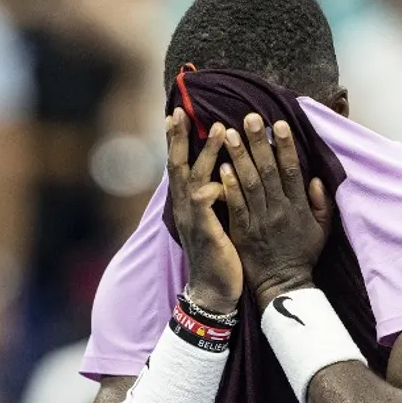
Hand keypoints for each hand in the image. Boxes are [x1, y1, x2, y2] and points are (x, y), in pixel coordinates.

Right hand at [167, 110, 241, 312]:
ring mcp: (192, 218)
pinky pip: (207, 199)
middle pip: (177, 165)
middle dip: (178, 137)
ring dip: (207, 152)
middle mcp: (184, 207)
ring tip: (220, 128)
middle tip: (181, 110)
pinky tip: (226, 172)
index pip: (178, 166)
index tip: (176, 115)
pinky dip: (215, 183)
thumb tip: (221, 175)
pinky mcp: (205, 229)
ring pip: (194, 176)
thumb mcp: (213, 223)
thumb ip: (213, 199)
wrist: (213, 291)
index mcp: (187, 204)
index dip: (176, 140)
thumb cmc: (218, 256)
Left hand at [220, 114, 332, 310]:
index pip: (292, 170)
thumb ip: (321, 202)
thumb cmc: (302, 254)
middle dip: (258, 142)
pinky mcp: (242, 231)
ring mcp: (259, 220)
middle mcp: (279, 209)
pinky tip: (222, 166)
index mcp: (299, 206)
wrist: (283, 285)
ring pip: (249, 183)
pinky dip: (229, 186)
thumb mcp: (322, 229)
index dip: (285, 146)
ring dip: (239, 156)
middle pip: (268, 170)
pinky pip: (235, 205)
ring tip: (229, 133)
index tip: (279, 123)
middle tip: (249, 117)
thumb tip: (315, 177)